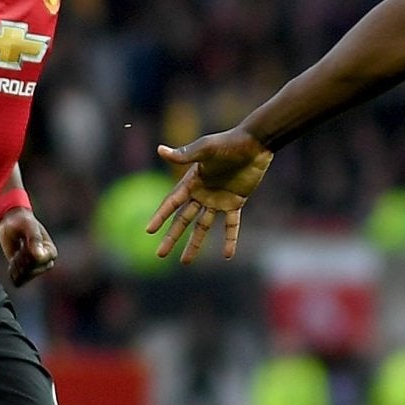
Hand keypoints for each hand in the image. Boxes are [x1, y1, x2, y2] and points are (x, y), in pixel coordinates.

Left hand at [0, 207, 58, 287]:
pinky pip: (18, 281)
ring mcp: (36, 269)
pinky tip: (13, 259)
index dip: (26, 253)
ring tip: (16, 252)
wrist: (13, 223)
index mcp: (51, 252)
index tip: (24, 241)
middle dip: (20, 259)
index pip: (37, 261)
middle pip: (31, 270)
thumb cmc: (22, 222)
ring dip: (16, 265)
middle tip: (19, 246)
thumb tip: (39, 256)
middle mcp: (46, 263)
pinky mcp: (26, 273)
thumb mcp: (28, 227)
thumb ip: (34, 239)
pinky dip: (12, 271)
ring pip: (24, 276)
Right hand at [148, 129, 275, 262]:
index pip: (172, 202)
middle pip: (183, 220)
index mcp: (191, 181)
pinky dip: (230, 239)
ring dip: (195, 244)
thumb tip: (160, 150)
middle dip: (172, 237)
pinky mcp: (235, 202)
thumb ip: (185, 154)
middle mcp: (201, 193)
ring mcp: (218, 199)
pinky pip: (231, 225)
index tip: (149, 230)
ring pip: (203, 227)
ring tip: (185, 262)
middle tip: (160, 254)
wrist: (255, 143)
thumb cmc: (229, 142)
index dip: (160, 216)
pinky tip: (227, 255)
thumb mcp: (206, 148)